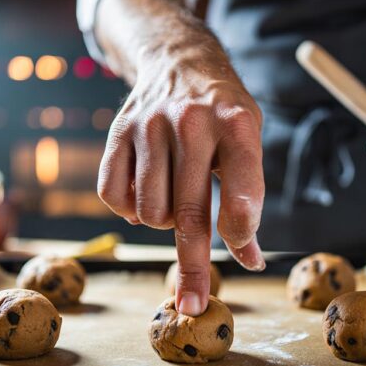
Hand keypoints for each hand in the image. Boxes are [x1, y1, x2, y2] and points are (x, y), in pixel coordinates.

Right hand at [97, 55, 265, 315]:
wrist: (180, 63)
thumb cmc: (223, 115)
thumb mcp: (248, 144)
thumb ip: (248, 199)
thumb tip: (251, 260)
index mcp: (236, 123)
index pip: (242, 185)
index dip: (241, 227)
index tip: (244, 256)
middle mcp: (192, 122)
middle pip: (189, 213)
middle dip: (193, 266)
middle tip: (193, 302)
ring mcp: (149, 126)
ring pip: (150, 212)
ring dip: (164, 224)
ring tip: (175, 201)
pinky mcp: (117, 132)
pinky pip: (114, 197)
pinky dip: (130, 211)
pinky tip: (145, 195)